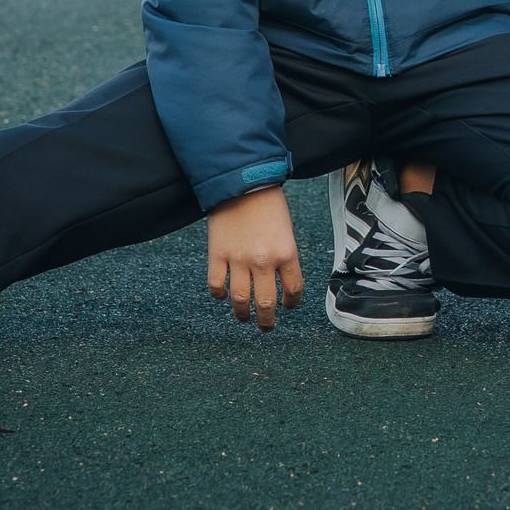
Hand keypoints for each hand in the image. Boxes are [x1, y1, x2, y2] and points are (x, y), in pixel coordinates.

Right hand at [206, 186, 303, 329]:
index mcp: (287, 253)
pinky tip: (223, 294)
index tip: (288, 306)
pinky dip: (219, 294)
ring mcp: (238, 259)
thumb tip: (278, 280)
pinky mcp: (217, 254)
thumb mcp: (286, 230)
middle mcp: (264, 261)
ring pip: (240, 301)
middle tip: (266, 327)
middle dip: (266, 321)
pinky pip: (216, 285)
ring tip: (244, 318)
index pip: (293, 290)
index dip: (292, 302)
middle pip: (266, 304)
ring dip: (242, 315)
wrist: (242, 182)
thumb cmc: (268, 203)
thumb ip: (283, 255)